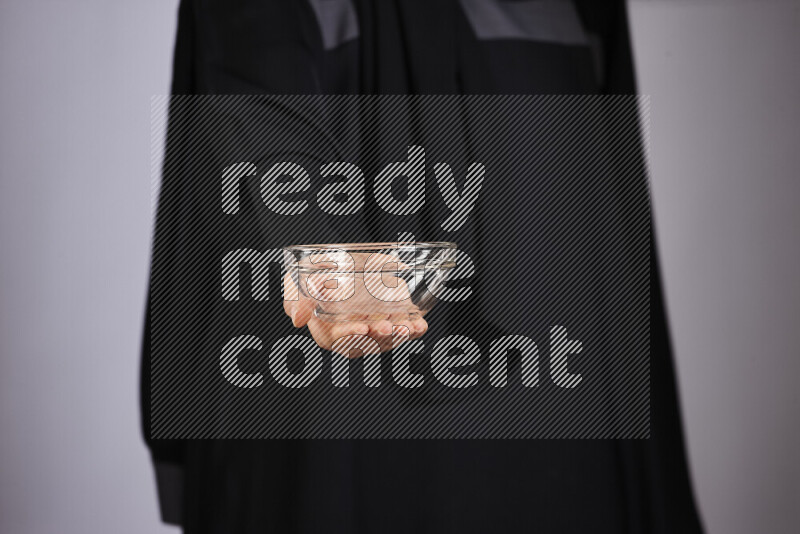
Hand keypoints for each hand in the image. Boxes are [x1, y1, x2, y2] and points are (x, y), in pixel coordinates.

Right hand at [283, 252, 427, 356]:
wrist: (334, 264)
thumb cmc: (311, 278)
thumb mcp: (297, 283)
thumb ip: (296, 299)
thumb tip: (298, 319)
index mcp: (328, 331)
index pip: (338, 338)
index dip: (350, 334)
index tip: (362, 327)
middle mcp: (353, 334)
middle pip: (366, 343)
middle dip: (379, 336)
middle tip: (387, 327)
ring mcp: (374, 328)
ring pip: (387, 339)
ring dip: (398, 336)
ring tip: (407, 327)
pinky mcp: (392, 319)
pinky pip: (403, 330)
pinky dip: (414, 331)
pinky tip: (420, 326)